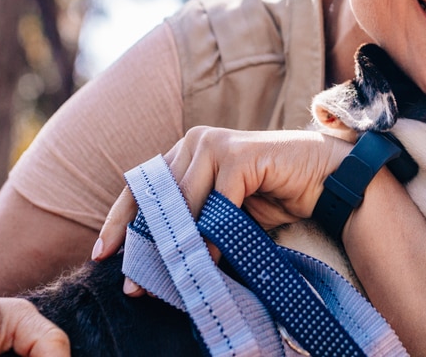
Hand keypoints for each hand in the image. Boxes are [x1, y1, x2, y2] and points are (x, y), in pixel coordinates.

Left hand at [90, 127, 351, 293]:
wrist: (323, 179)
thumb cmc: (272, 197)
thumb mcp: (222, 216)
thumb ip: (191, 226)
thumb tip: (155, 265)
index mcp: (184, 152)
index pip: (140, 188)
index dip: (119, 222)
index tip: (102, 254)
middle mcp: (194, 142)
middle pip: (156, 198)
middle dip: (145, 244)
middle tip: (135, 283)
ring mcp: (215, 143)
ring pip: (183, 201)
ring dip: (178, 244)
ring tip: (173, 278)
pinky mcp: (240, 154)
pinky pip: (217, 201)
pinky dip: (212, 234)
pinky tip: (210, 259)